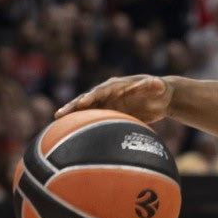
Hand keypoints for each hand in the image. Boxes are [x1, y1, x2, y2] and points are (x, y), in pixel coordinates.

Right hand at [56, 75, 173, 123]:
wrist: (161, 98)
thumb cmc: (160, 90)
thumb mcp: (159, 87)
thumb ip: (155, 86)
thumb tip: (156, 83)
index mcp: (117, 85)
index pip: (101, 90)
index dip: (92, 96)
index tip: (82, 103)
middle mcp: (108, 93)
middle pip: (87, 99)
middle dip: (73, 106)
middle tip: (59, 114)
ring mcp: (107, 103)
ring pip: (86, 110)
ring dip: (73, 116)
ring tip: (56, 125)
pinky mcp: (110, 112)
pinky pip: (93, 118)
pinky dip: (82, 124)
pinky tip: (70, 134)